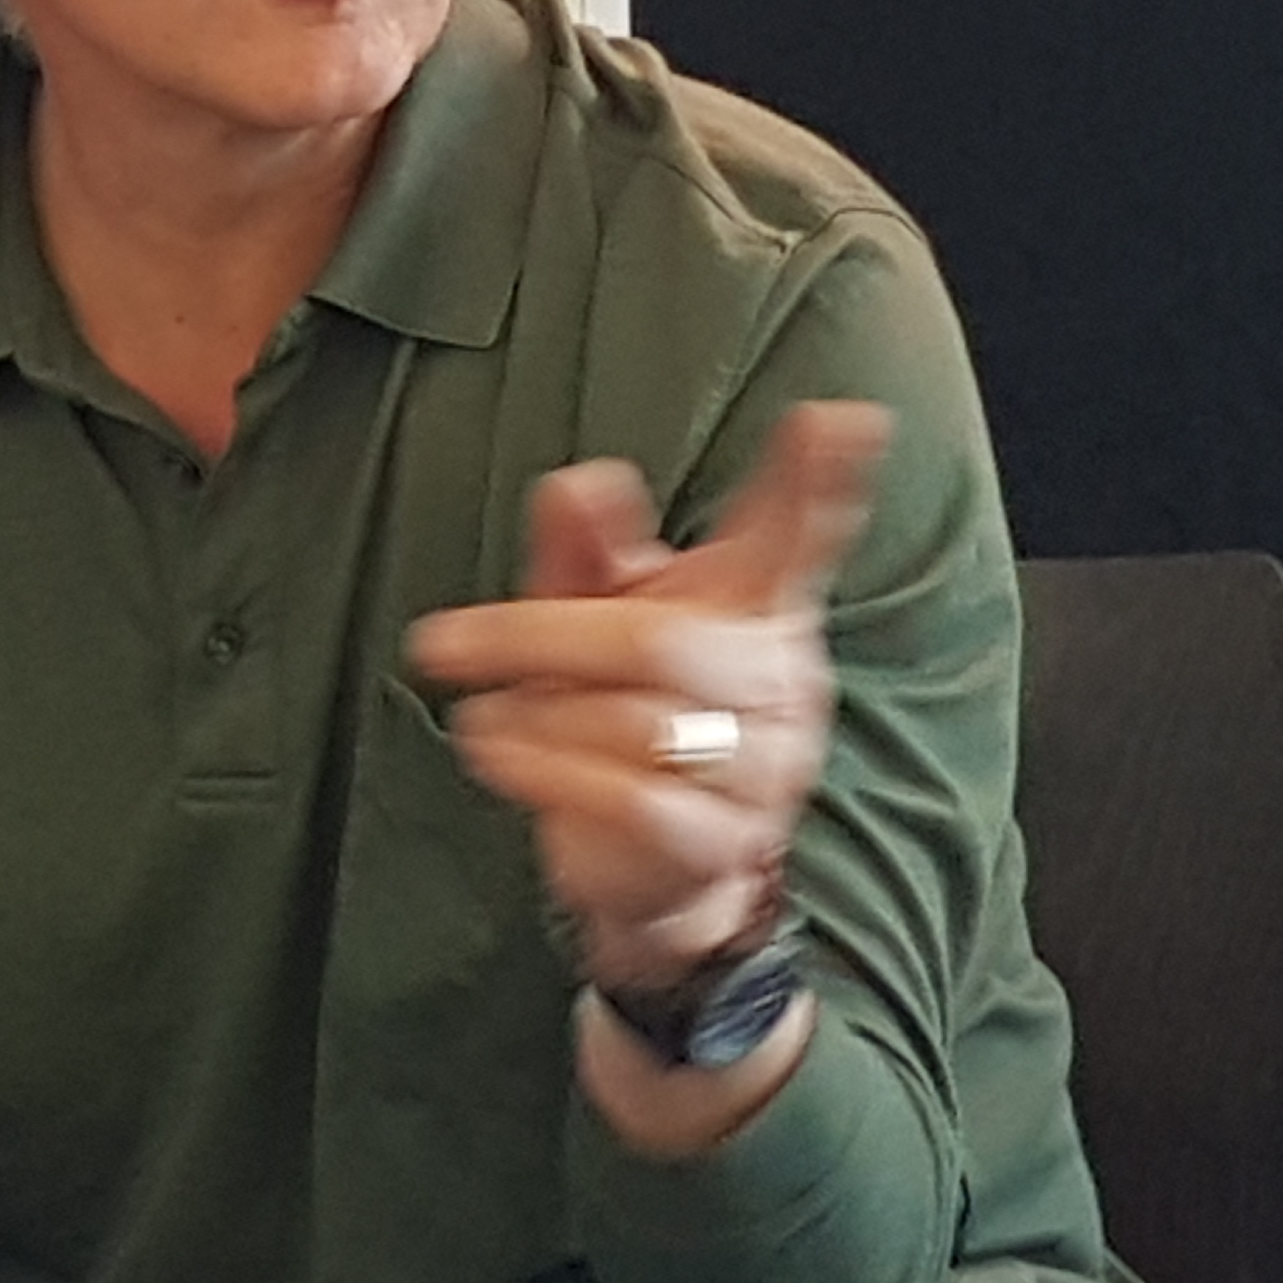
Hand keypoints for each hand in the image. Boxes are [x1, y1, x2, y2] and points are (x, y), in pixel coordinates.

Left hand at [402, 399, 891, 994]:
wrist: (653, 865)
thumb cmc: (627, 709)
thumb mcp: (597, 617)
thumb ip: (585, 554)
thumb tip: (572, 485)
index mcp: (759, 609)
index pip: (802, 536)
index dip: (819, 480)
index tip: (839, 418)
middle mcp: (779, 683)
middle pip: (661, 642)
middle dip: (538, 636)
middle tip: (443, 643)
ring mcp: (761, 769)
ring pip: (636, 722)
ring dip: (534, 714)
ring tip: (486, 713)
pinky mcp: (716, 842)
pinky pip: (628, 799)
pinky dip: (543, 771)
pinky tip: (495, 751)